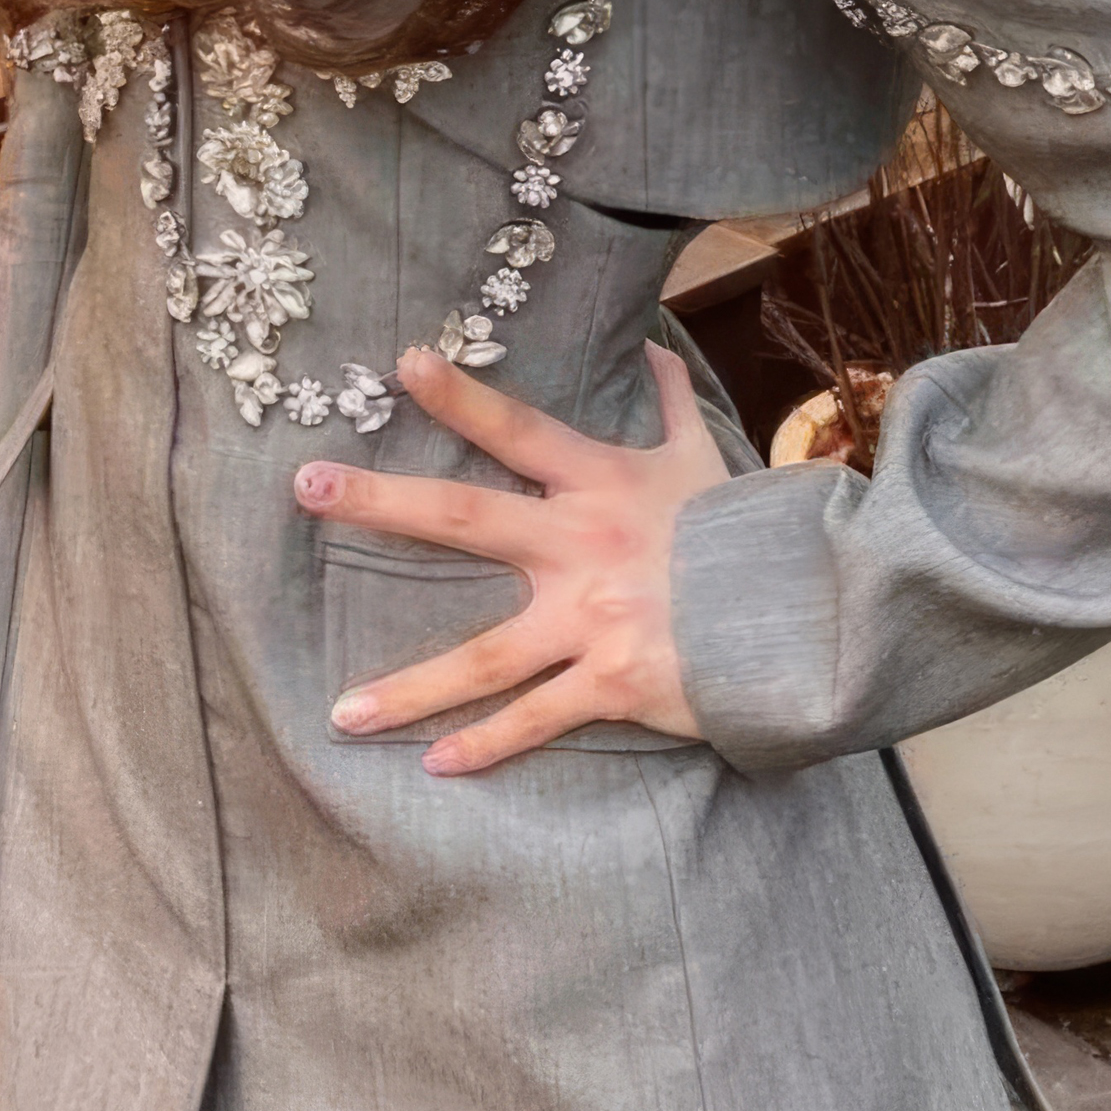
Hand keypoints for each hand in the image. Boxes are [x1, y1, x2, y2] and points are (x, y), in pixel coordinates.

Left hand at [294, 337, 727, 774]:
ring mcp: (593, 619)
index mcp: (600, 483)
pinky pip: (537, 719)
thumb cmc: (745, 532)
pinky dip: (488, 745)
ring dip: (410, 687)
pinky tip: (436, 764)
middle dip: (381, 501)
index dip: (465, 394)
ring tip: (341, 712)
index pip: (519, 430)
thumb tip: (652, 347)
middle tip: (305, 487)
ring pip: (484, 656)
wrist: (804, 611)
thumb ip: (671, 402)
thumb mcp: (704, 458)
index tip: (405, 363)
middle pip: (465, 517)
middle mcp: (582, 545)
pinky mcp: (612, 683)